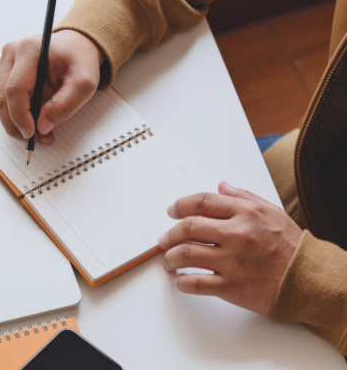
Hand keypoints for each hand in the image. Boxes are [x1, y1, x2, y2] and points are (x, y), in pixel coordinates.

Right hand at [0, 30, 104, 143]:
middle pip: (3, 97)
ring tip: (39, 134)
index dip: (20, 116)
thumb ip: (64, 105)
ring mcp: (5, 62)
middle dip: (16, 125)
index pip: (15, 89)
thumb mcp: (84, 84)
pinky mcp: (5, 72)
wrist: (76, 47)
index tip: (32, 134)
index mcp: (29, 49)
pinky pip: (5, 100)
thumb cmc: (80, 61)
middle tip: (34, 140)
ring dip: (16, 123)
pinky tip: (34, 121)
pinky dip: (17, 115)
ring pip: (2, 101)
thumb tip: (42, 127)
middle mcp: (11, 53)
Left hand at [158, 181, 302, 314]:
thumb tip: (221, 186)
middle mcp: (236, 234)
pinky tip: (180, 280)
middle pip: (187, 227)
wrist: (309, 280)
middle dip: (169, 233)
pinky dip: (181, 282)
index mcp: (245, 213)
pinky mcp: (231, 286)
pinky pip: (195, 282)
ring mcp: (232, 261)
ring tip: (168, 261)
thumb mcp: (271, 212)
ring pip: (186, 254)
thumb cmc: (291, 247)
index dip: (180, 206)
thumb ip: (243, 197)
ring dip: (170, 257)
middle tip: (163, 239)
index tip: (172, 211)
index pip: (201, 202)